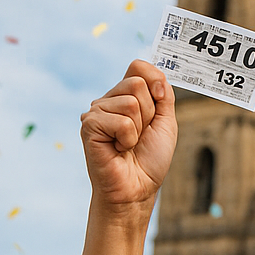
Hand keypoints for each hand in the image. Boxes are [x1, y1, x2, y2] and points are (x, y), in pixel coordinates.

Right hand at [80, 60, 176, 209]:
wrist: (137, 189)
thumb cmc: (149, 160)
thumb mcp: (166, 123)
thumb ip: (164, 95)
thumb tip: (157, 76)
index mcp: (125, 95)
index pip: (138, 66)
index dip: (154, 80)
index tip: (160, 100)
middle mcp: (108, 99)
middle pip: (137, 83)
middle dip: (149, 114)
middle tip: (140, 135)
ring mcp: (96, 111)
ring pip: (131, 102)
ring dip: (139, 130)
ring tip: (128, 145)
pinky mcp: (89, 125)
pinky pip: (122, 121)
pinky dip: (128, 139)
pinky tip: (118, 149)